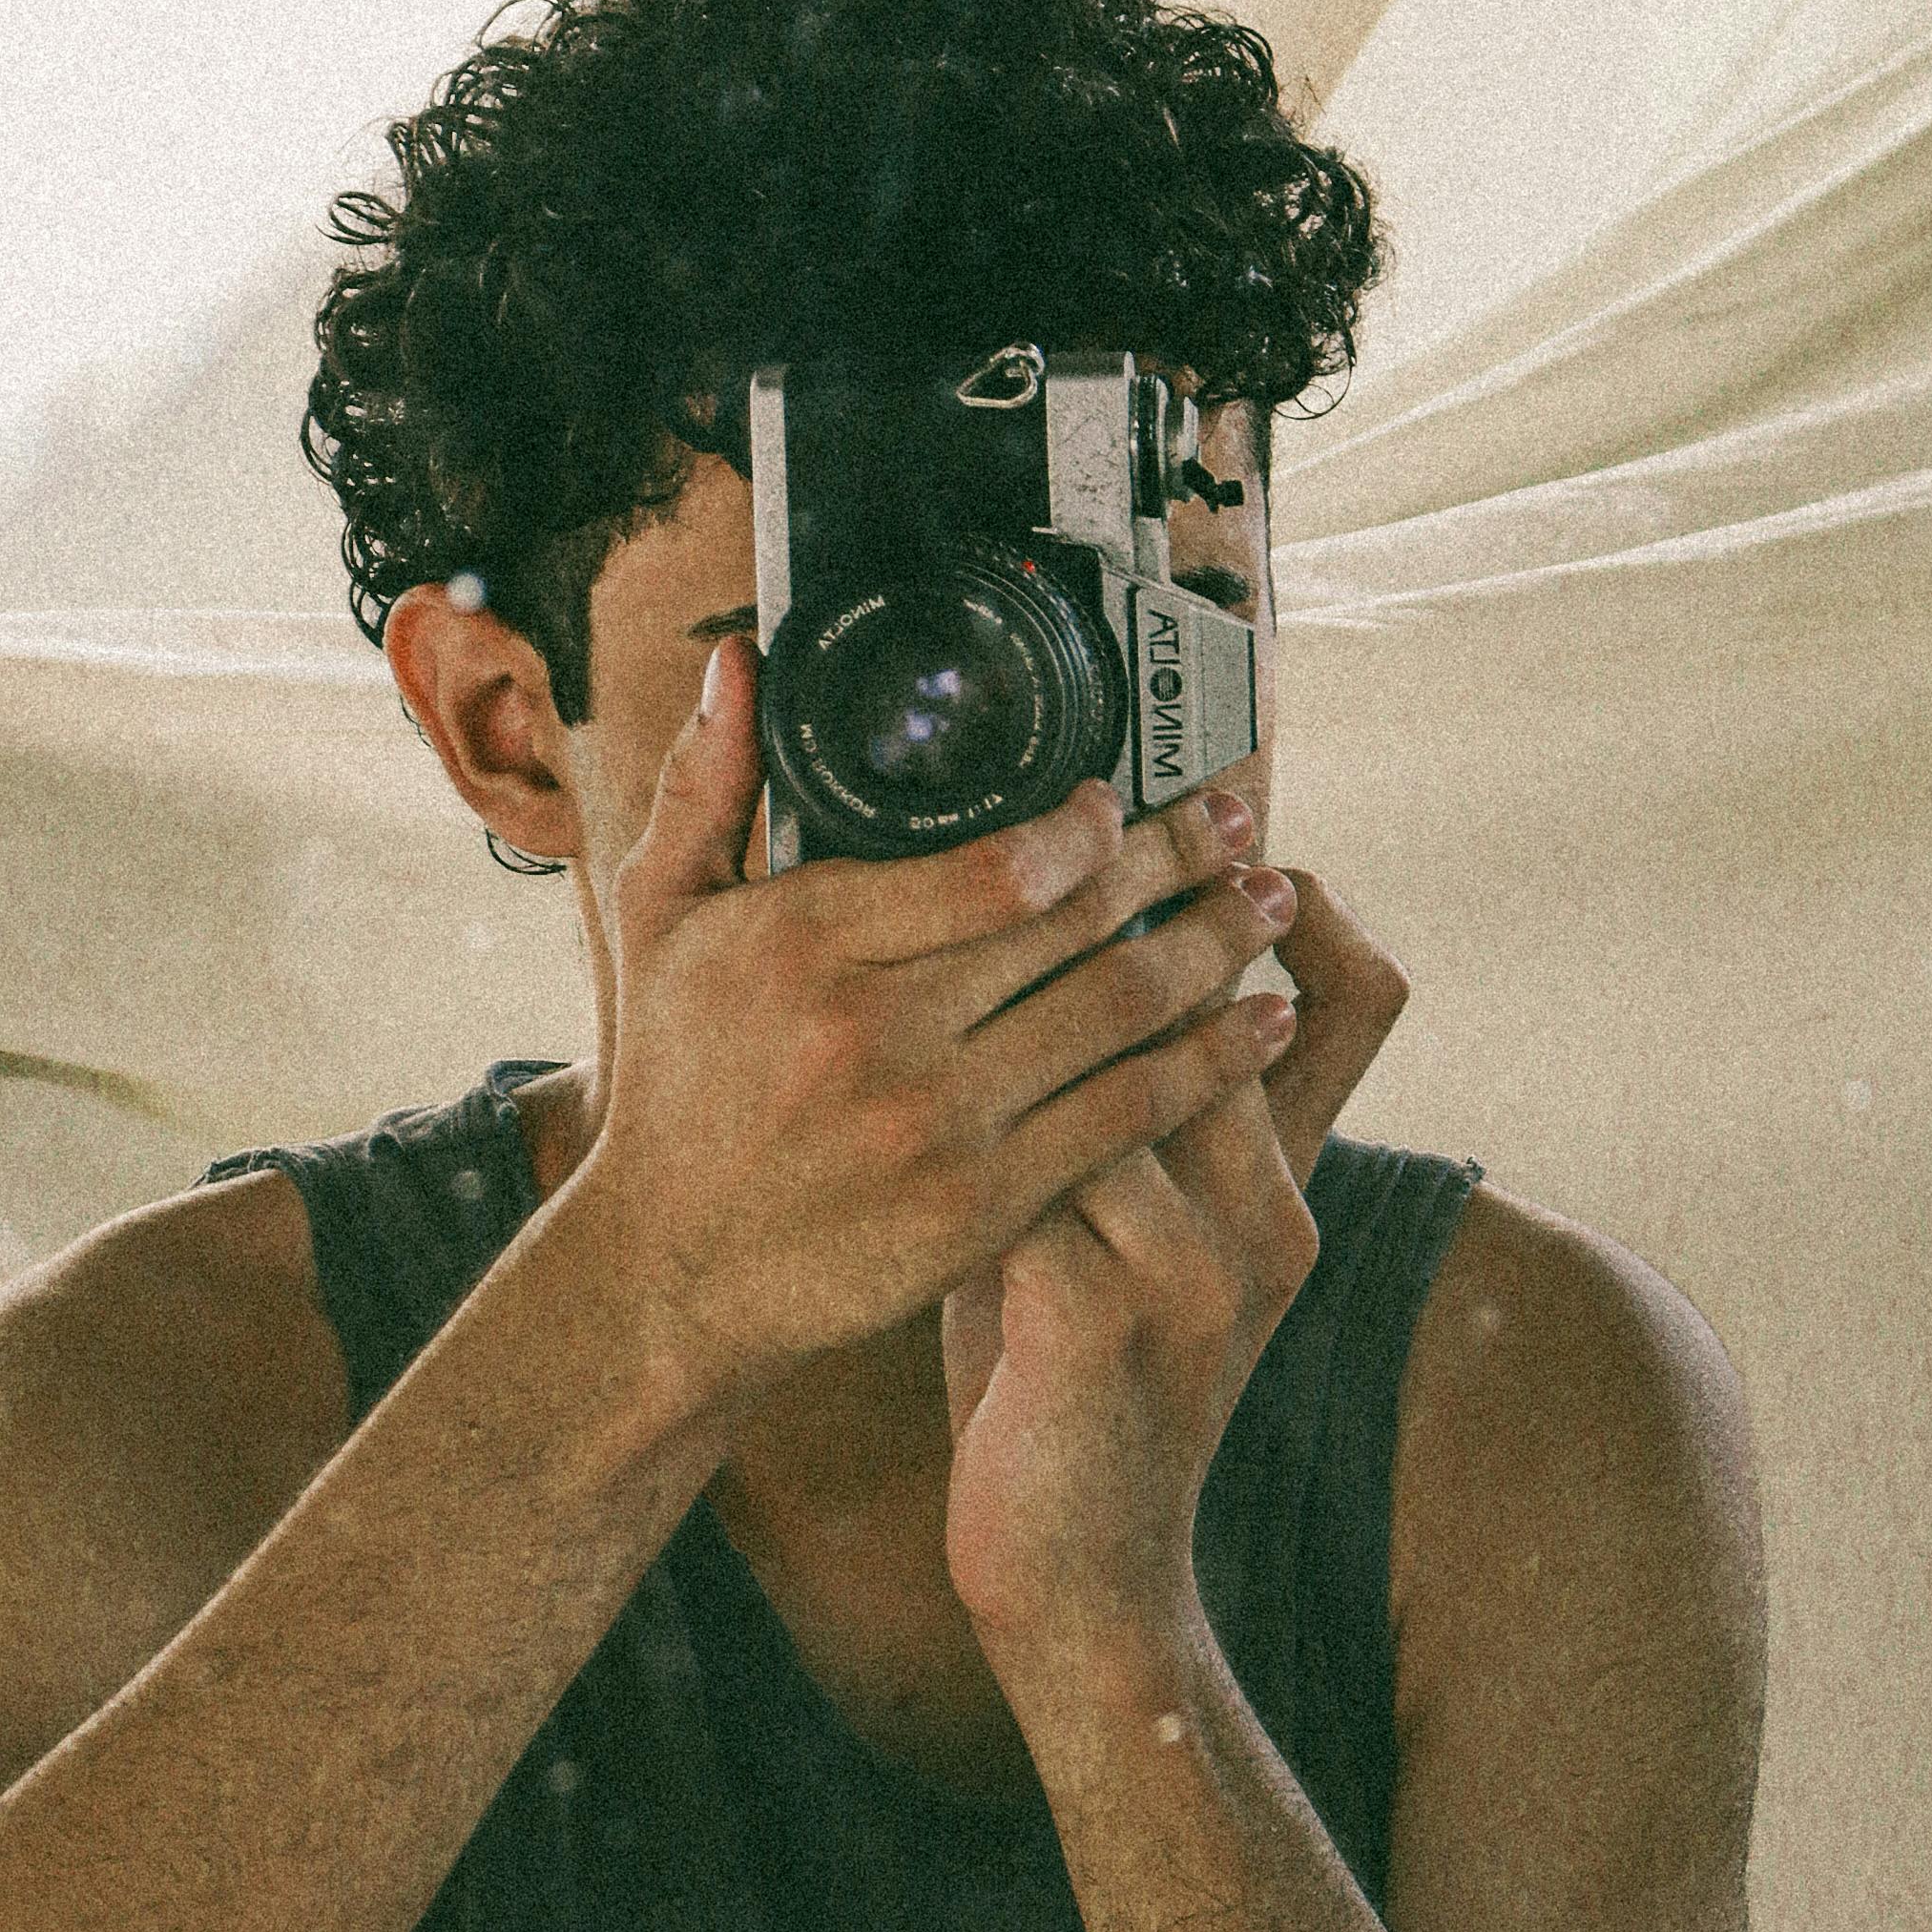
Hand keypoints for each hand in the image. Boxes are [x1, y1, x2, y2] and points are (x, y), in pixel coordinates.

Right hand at [560, 644, 1311, 1440]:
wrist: (670, 1272)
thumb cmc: (673, 1087)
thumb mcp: (659, 923)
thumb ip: (706, 786)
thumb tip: (740, 658)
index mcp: (805, 941)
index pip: (994, 865)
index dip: (1089, 826)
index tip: (1124, 801)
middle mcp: (877, 1028)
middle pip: (1076, 924)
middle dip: (1179, 861)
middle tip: (1238, 823)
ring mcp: (938, 1122)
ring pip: (1119, 1012)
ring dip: (1216, 947)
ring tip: (1272, 902)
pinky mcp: (982, 1205)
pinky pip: (1127, 1114)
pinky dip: (1211, 1063)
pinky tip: (1264, 1022)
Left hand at [938, 861, 1408, 1651]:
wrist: (1077, 1573)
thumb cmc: (1058, 1381)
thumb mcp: (1103, 1233)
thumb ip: (1096, 1114)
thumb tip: (1040, 962)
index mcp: (1280, 1188)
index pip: (1352, 1005)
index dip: (1309, 905)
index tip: (1232, 809)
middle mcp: (1269, 1217)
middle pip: (1230, 1007)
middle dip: (1158, 899)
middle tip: (1077, 806)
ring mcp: (1203, 1274)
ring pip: (1127, 1077)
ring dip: (1046, 998)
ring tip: (966, 922)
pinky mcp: (1110, 1327)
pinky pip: (1045, 1176)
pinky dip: (976, 1122)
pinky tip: (909, 1079)